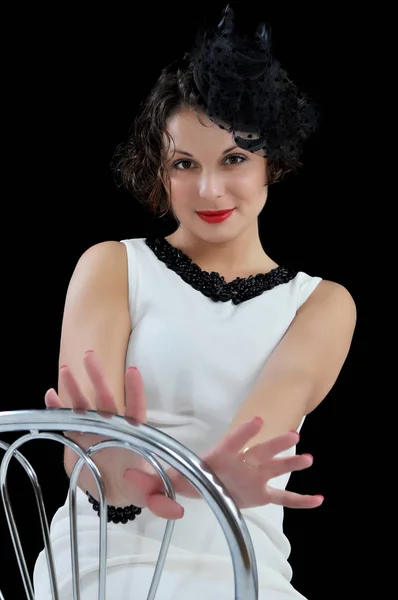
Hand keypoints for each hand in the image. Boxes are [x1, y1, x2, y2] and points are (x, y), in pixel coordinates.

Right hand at [44, 350, 183, 519]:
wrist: (110, 493)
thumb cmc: (133, 486)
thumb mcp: (147, 495)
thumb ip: (160, 501)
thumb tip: (176, 512)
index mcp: (132, 434)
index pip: (135, 409)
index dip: (134, 391)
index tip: (133, 371)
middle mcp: (112, 426)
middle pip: (106, 399)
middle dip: (98, 377)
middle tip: (90, 356)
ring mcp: (92, 429)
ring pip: (83, 404)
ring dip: (75, 387)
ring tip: (66, 369)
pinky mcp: (75, 437)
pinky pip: (65, 419)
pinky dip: (57, 407)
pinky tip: (50, 395)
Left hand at [166, 417, 323, 509]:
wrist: (202, 486)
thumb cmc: (187, 477)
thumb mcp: (169, 479)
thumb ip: (154, 481)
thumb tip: (132, 477)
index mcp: (220, 457)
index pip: (232, 442)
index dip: (244, 433)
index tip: (258, 421)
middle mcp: (242, 464)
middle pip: (260, 452)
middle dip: (275, 444)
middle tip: (293, 436)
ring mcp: (254, 478)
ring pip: (275, 469)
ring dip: (291, 463)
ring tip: (308, 458)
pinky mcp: (261, 494)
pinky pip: (283, 498)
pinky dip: (300, 500)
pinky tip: (318, 500)